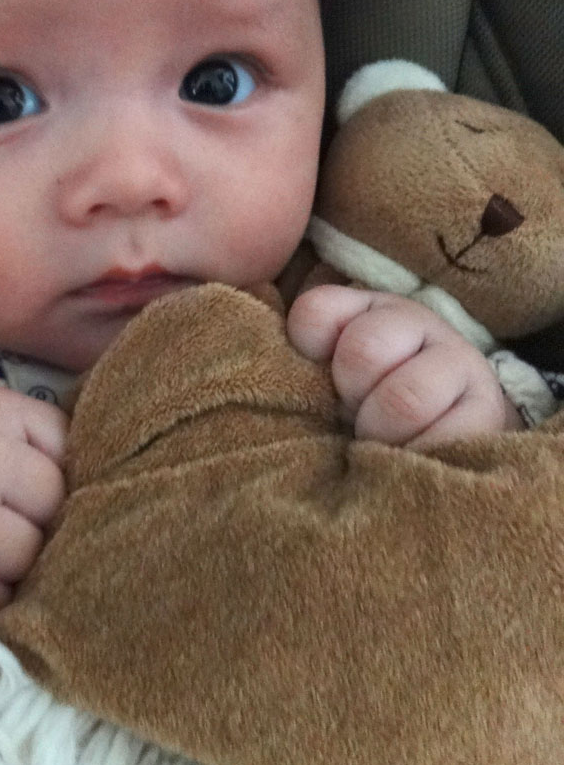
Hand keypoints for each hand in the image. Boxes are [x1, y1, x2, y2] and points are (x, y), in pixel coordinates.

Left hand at [286, 285, 520, 448]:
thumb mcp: (328, 377)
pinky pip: (444, 437)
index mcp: (366, 308)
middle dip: (351, 397)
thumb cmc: (367, 405)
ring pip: (404, 399)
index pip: (317, 313)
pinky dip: (417, 455)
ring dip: (383, 433)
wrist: (446, 435)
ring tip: (383, 441)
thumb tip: (276, 372)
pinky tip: (412, 456)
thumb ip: (301, 358)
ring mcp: (459, 361)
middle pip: (362, 351)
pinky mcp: (488, 409)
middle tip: (357, 416)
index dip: (310, 354)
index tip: (323, 382)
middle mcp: (416, 321)